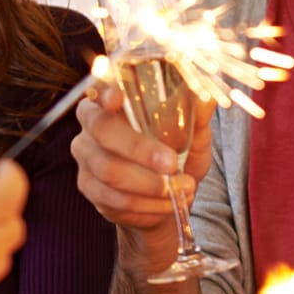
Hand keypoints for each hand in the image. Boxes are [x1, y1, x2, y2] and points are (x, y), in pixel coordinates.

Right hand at [72, 83, 213, 271]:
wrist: (162, 199)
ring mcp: (86, 157)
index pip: (99, 89)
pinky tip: (166, 203)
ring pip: (110, 171)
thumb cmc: (174, 157)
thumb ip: (197, 118)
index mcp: (113, 102)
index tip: (118, 98)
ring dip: (150, 184)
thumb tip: (207, 99)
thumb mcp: (192, 137)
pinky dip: (146, 204)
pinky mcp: (88, 186)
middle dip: (139, 149)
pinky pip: (115, 198)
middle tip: (172, 164)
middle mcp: (91, 126)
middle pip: (102, 130)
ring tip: (181, 188)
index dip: (104, 91)